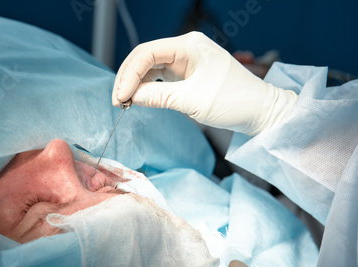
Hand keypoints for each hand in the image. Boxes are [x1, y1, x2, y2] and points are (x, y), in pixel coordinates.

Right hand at [112, 32, 296, 135]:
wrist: (259, 111)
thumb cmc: (232, 101)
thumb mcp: (191, 101)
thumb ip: (157, 96)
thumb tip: (131, 97)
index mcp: (189, 45)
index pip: (147, 53)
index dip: (128, 75)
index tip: (120, 97)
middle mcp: (186, 47)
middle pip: (145, 57)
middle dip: (128, 78)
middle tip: (118, 101)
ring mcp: (186, 59)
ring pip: (150, 66)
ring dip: (135, 83)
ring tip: (125, 102)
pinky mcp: (187, 72)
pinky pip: (160, 75)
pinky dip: (147, 87)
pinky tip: (139, 98)